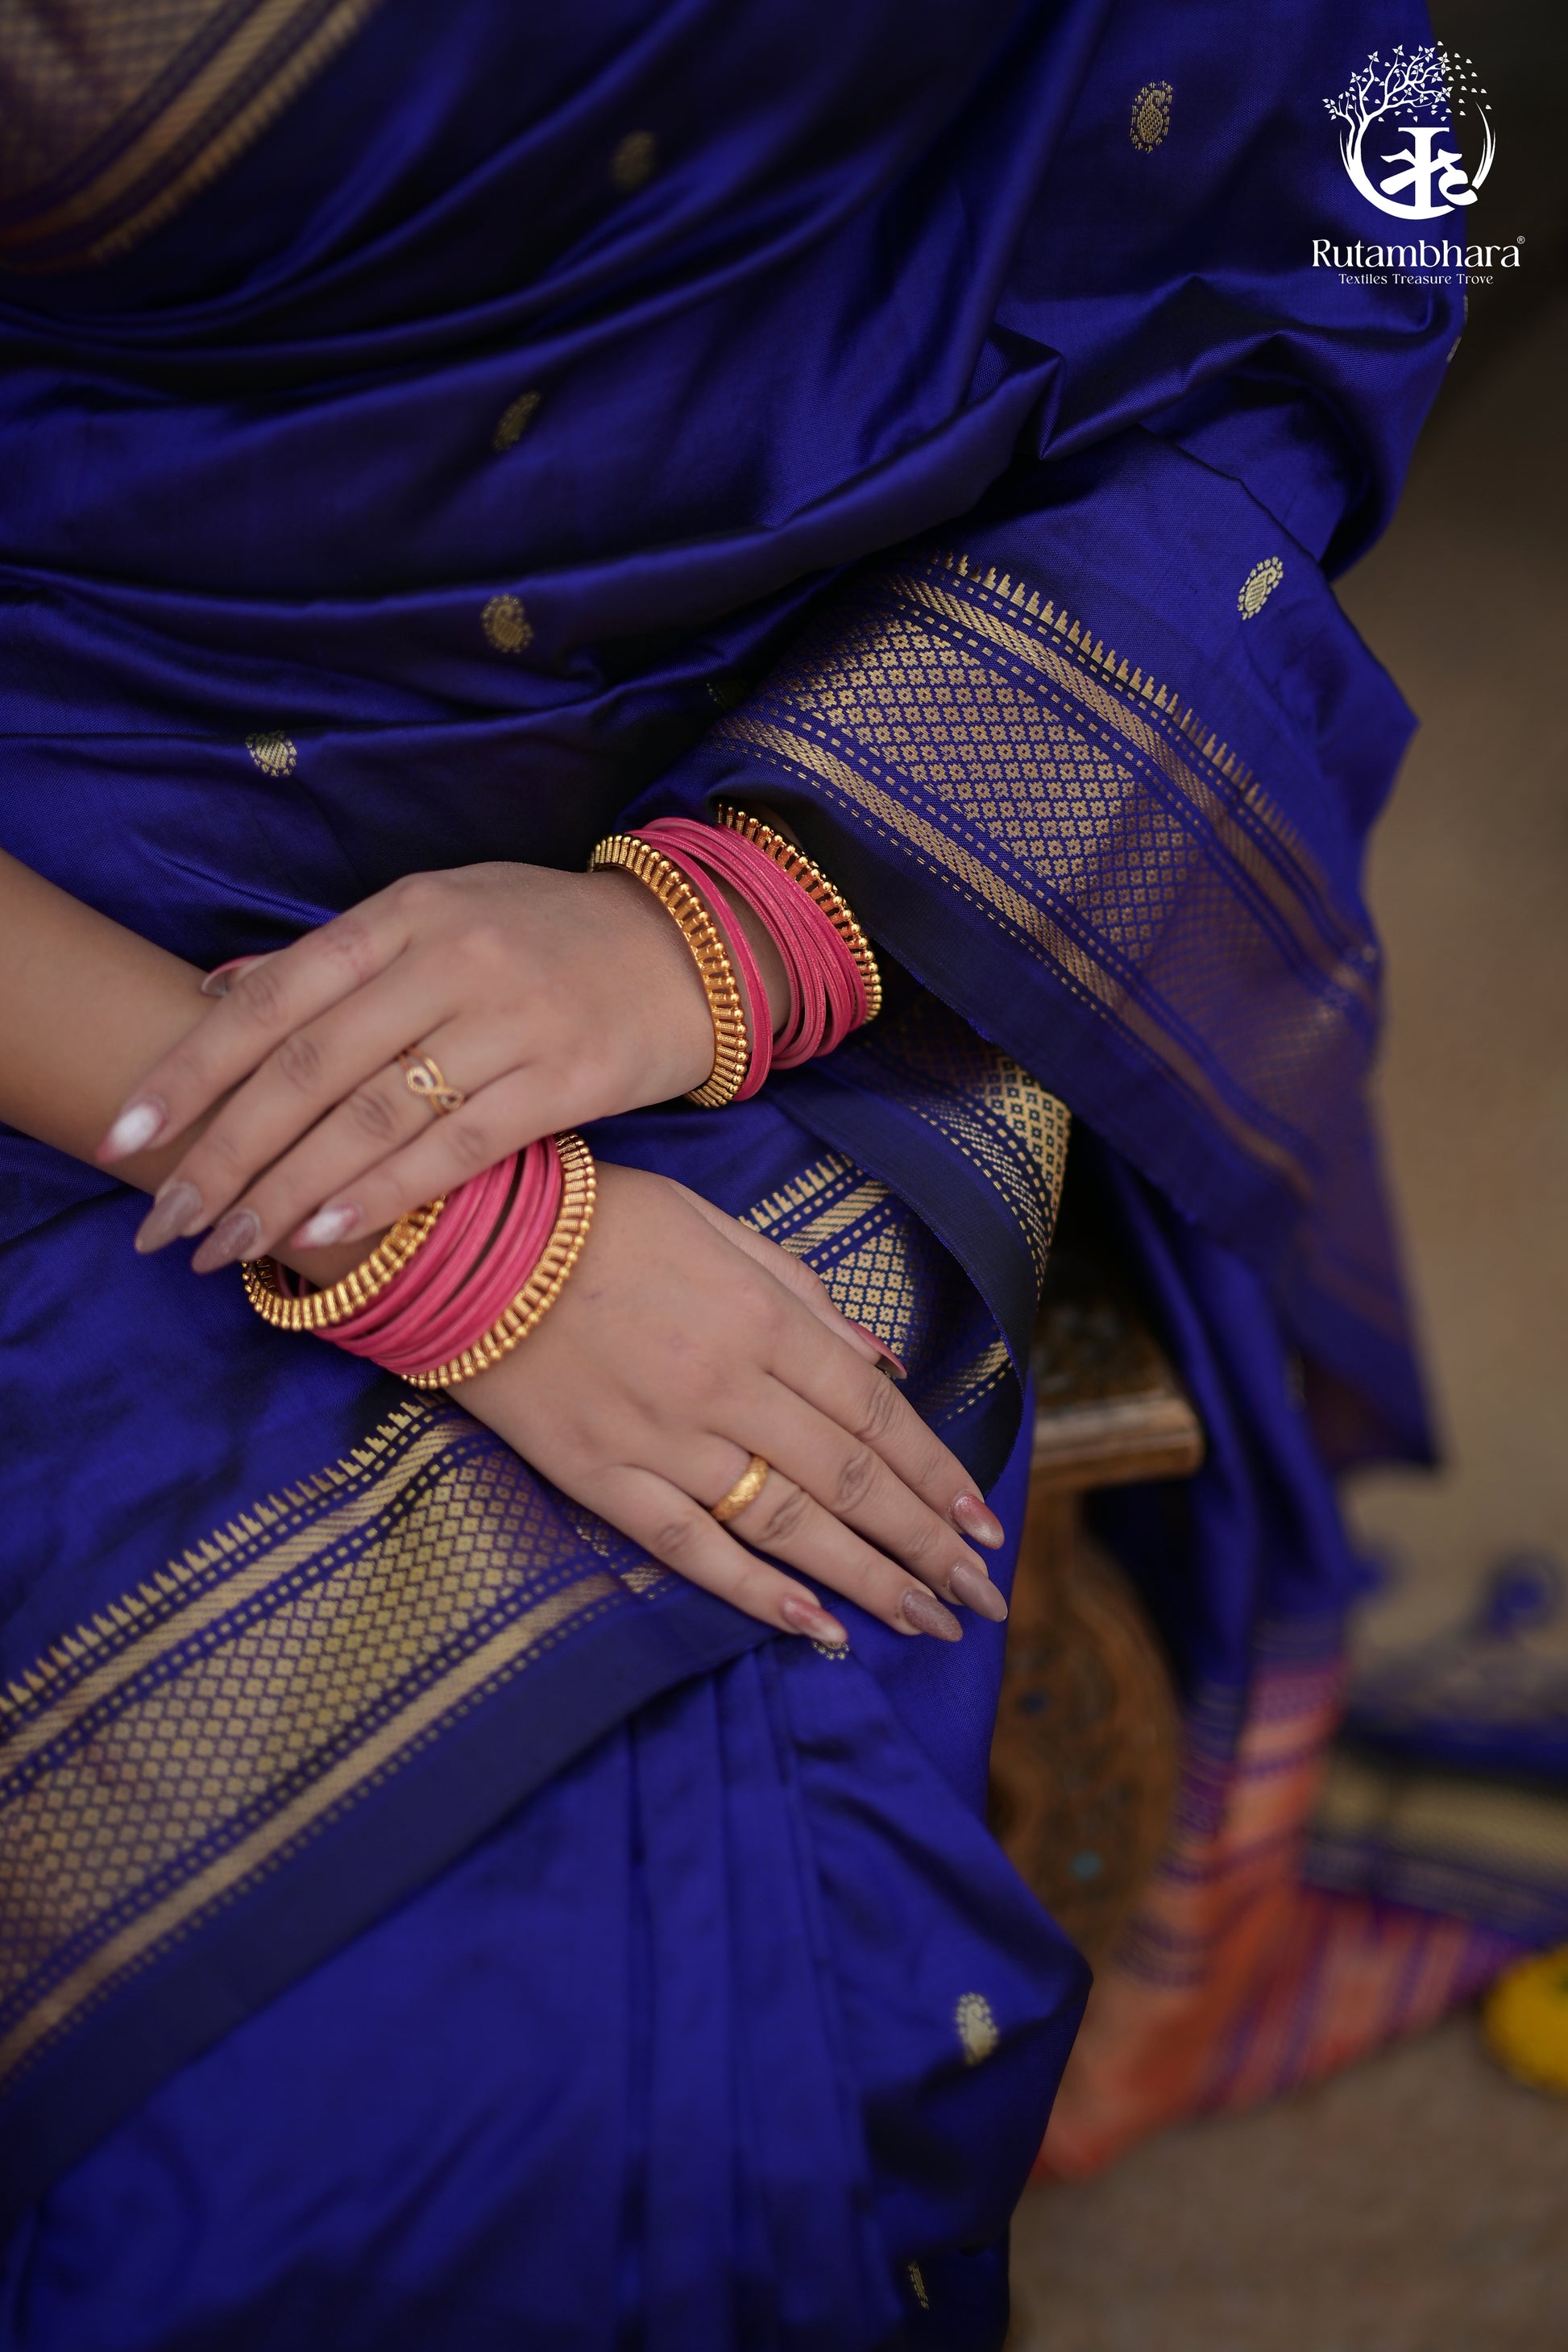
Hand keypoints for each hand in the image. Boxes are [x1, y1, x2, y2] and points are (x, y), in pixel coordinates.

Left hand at [99, 863, 723, 1269]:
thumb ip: (331, 958)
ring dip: (291, 1188)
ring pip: (375, 1113)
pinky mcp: (567, 1078)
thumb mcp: (436, 915)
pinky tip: (332, 1231)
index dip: (192, 1067)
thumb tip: (216, 992)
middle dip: (226, 1152)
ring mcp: (510, 1018)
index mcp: (403, 914)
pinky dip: (388, 1192)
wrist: (690, 949)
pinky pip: (460, 1145)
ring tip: (232, 1245)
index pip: (274, 996)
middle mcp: (449, 959)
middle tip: (167, 1223)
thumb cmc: (544, 938)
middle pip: (309, 1065)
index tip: (128, 1132)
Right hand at [458, 1162, 1010, 1644]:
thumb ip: (804, 1296)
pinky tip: (816, 1628)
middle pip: (848, 1480)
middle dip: (924, 1545)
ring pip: (786, 1525)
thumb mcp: (718, 1227)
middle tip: (978, 1600)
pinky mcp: (603, 1476)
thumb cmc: (600, 1219)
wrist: (467, 1240)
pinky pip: (692, 1547)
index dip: (935, 1475)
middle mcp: (727, 1386)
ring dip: (867, 1581)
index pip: (874, 1414)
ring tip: (925, 1623)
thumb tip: (881, 1360)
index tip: (982, 1526)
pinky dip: (756, 1593)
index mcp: (762, 1319)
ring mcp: (664, 1438)